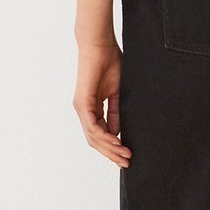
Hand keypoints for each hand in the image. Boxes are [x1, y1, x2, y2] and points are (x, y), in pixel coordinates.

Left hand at [74, 41, 131, 167]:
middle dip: (111, 154)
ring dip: (110, 148)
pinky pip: (93, 127)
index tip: (127, 156)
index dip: (113, 147)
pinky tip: (117, 143)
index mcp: (92, 108)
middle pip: (95, 140)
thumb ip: (116, 113)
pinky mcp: (83, 103)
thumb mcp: (117, 94)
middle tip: (126, 163)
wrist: (100, 46)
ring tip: (125, 155)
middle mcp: (84, 110)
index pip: (100, 134)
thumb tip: (118, 132)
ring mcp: (82, 108)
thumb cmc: (109, 63)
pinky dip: (105, 137)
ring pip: (93, 137)